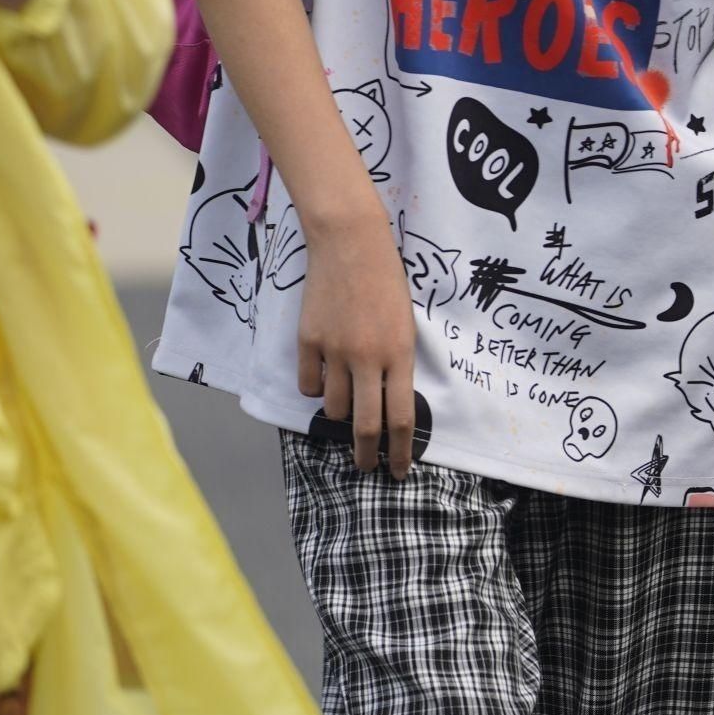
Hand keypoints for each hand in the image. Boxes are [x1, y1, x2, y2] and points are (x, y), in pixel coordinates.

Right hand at [294, 198, 418, 475]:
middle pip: (365, 425)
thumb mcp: (406, 323)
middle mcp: (366, 358)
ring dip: (341, 412)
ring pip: (333, 407)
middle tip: (367, 468)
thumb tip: (388, 401)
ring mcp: (334, 351)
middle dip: (367, 455)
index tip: (399, 470)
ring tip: (349, 402)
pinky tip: (322, 378)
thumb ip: (397, 363)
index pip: (400, 417)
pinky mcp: (307, 342)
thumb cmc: (388, 281)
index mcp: (399, 354)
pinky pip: (307, 383)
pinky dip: (315, 388)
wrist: (351, 243)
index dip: (400, 451)